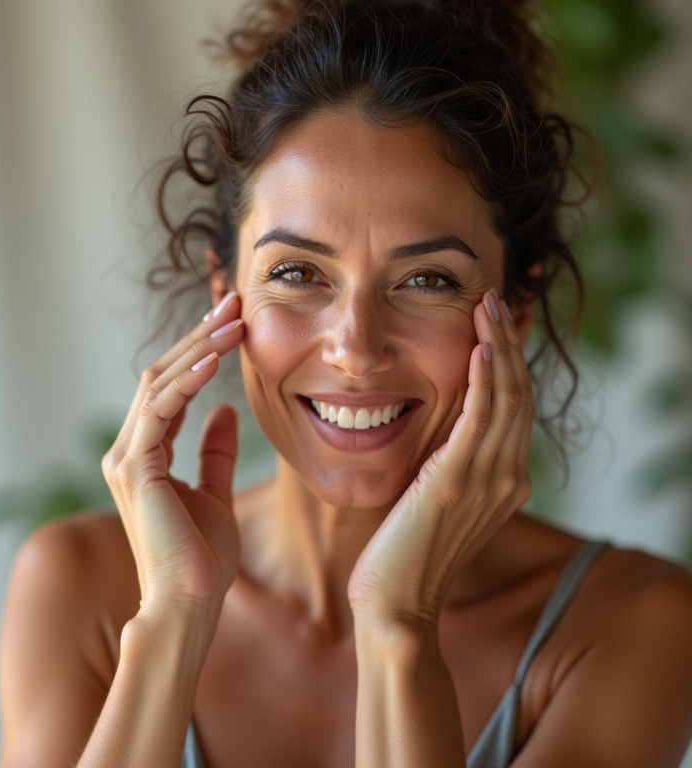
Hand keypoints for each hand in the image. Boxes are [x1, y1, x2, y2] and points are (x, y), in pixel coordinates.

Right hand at [101, 291, 244, 617]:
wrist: (190, 604)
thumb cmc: (202, 558)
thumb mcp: (215, 492)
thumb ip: (214, 452)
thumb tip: (225, 411)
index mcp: (146, 455)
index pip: (171, 387)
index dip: (200, 352)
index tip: (233, 323)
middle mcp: (129, 450)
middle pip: (161, 375)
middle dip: (199, 337)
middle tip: (234, 304)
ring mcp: (127, 459)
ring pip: (159, 384)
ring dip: (198, 349)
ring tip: (234, 322)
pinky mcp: (136, 470)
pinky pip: (160, 412)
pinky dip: (186, 383)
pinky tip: (215, 361)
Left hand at [347, 288, 533, 627]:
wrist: (396, 602)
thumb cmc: (406, 552)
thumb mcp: (437, 501)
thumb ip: (450, 466)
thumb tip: (441, 432)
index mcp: (506, 482)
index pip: (515, 409)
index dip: (508, 363)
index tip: (494, 325)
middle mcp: (508, 479)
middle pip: (518, 395)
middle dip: (508, 343)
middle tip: (494, 300)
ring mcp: (487, 481)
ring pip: (506, 398)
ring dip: (498, 348)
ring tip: (488, 306)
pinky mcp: (457, 482)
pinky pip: (479, 418)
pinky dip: (483, 380)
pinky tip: (477, 347)